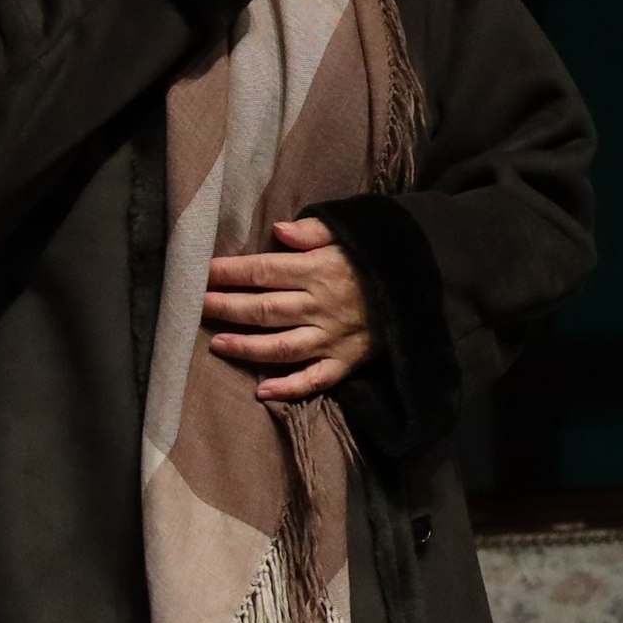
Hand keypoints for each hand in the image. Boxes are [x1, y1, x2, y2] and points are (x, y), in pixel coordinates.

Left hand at [203, 217, 374, 401]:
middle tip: (196, 307)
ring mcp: (332, 338)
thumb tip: (278, 229)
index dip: (229, 273)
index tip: (202, 272)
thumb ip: (315, 230)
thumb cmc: (380, 257)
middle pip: (263, 309)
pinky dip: (289, 389)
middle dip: (226, 307)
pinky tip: (263, 392)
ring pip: (280, 347)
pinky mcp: (346, 362)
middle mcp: (320, 306)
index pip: (263, 271)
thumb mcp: (352, 232)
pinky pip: (315, 380)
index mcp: (318, 270)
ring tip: (216, 344)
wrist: (426, 288)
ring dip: (246, 347)